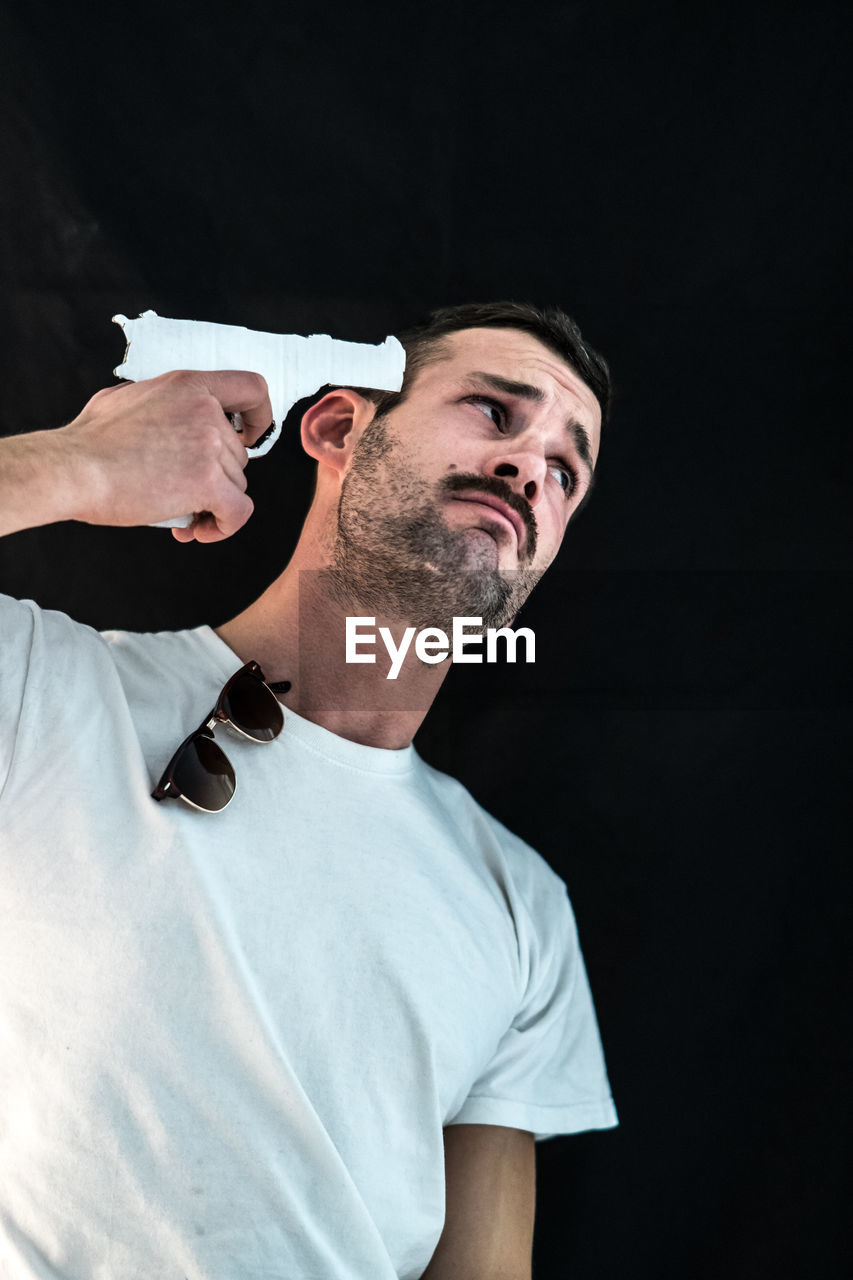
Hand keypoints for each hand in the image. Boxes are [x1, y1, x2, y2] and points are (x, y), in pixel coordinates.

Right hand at [59, 370, 273, 542]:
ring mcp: (209, 446)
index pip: (252, 388)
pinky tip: (199, 532)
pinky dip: (225, 526)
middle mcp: (205, 411)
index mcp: (189, 386)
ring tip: (182, 516)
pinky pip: (238, 512)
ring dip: (215, 504)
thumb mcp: (124, 398)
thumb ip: (157, 402)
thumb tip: (159, 409)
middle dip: (216, 478)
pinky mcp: (207, 482)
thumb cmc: (88, 441)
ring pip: (236, 485)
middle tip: (184, 496)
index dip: (259, 416)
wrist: (72, 469)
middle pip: (237, 454)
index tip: (248, 437)